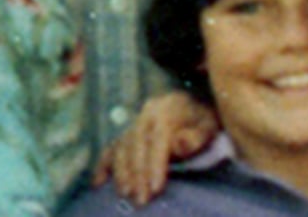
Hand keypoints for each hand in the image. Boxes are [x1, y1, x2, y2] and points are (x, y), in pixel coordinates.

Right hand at [93, 92, 218, 205]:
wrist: (195, 109)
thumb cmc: (204, 122)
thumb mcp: (209, 125)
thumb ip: (197, 136)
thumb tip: (179, 145)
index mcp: (167, 108)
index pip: (158, 137)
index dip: (155, 163)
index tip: (156, 188)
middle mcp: (146, 112)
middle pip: (137, 143)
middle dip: (137, 172)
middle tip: (140, 199)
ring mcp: (135, 122)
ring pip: (122, 145)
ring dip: (121, 171)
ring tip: (125, 194)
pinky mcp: (128, 133)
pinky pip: (112, 147)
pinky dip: (103, 165)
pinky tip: (98, 183)